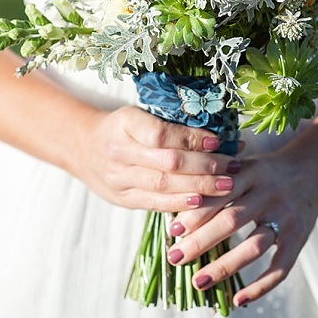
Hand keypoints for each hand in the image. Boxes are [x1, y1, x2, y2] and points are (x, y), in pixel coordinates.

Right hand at [70, 105, 241, 211]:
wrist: (82, 147)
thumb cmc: (121, 127)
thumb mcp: (138, 114)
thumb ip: (170, 123)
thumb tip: (219, 132)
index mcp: (125, 122)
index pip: (162, 133)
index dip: (192, 139)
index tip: (219, 140)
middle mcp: (119, 151)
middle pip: (168, 163)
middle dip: (206, 166)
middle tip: (235, 165)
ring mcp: (119, 178)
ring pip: (164, 186)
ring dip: (201, 187)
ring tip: (228, 185)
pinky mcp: (122, 199)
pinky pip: (155, 203)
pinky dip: (181, 203)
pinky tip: (203, 202)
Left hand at [165, 147, 317, 305]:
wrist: (314, 171)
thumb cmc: (266, 172)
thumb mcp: (244, 166)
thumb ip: (217, 182)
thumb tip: (178, 212)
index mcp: (252, 172)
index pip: (220, 192)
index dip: (196, 211)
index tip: (173, 230)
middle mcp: (270, 194)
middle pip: (232, 220)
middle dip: (201, 241)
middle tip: (175, 257)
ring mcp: (286, 218)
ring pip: (254, 246)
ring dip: (224, 266)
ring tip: (198, 281)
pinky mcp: (299, 238)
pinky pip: (281, 267)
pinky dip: (260, 286)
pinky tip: (238, 299)